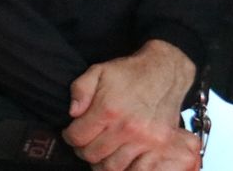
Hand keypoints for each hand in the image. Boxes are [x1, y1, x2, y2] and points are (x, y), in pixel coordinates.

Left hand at [62, 40, 194, 169]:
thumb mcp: (97, 71)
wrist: (164, 72)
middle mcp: (127, 128)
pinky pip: (139, 170)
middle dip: (83, 150)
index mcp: (107, 109)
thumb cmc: (128, 73)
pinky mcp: (160, 146)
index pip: (78, 137)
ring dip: (101, 163)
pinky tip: (118, 160)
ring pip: (113, 167)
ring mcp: (145, 139)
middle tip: (84, 144)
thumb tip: (72, 113)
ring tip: (100, 153)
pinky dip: (125, 170)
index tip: (71, 134)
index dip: (69, 137)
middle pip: (93, 155)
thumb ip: (80, 90)